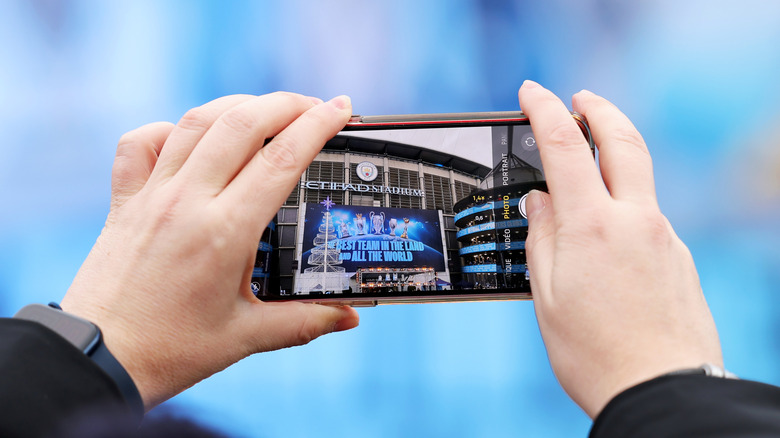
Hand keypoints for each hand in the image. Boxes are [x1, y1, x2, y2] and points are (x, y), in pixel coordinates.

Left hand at [61, 92, 359, 408]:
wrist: (98, 358)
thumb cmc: (171, 350)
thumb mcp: (245, 336)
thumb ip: (305, 322)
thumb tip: (350, 318)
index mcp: (224, 232)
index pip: (281, 159)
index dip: (317, 125)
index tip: (340, 107)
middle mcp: (187, 201)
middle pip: (242, 123)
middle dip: (286, 103)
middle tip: (315, 104)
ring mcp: (152, 195)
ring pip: (197, 121)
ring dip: (238, 105)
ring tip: (268, 108)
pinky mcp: (124, 200)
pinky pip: (142, 142)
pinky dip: (171, 128)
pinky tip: (192, 136)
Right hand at [518, 81, 721, 417]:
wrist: (661, 391)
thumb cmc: (596, 354)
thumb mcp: (548, 296)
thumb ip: (542, 238)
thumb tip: (540, 202)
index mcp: (593, 226)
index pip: (565, 147)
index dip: (544, 110)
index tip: (531, 93)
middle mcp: (635, 221)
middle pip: (623, 141)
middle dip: (599, 109)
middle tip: (580, 96)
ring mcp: (664, 237)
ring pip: (638, 179)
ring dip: (615, 156)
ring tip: (587, 163)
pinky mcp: (679, 258)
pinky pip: (648, 216)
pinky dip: (625, 204)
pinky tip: (607, 230)